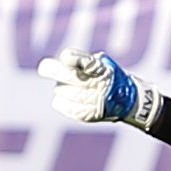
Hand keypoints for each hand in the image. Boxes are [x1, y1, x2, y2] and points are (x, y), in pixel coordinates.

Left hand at [37, 48, 161, 129]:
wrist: (127, 100)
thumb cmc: (105, 77)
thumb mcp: (99, 63)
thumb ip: (81, 61)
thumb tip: (63, 62)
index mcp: (101, 69)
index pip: (87, 62)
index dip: (76, 59)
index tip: (66, 57)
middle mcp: (98, 85)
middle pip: (68, 76)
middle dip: (52, 70)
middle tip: (44, 69)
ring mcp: (93, 101)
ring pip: (61, 90)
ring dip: (61, 87)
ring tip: (71, 87)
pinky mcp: (88, 114)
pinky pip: (62, 105)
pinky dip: (61, 101)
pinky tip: (65, 98)